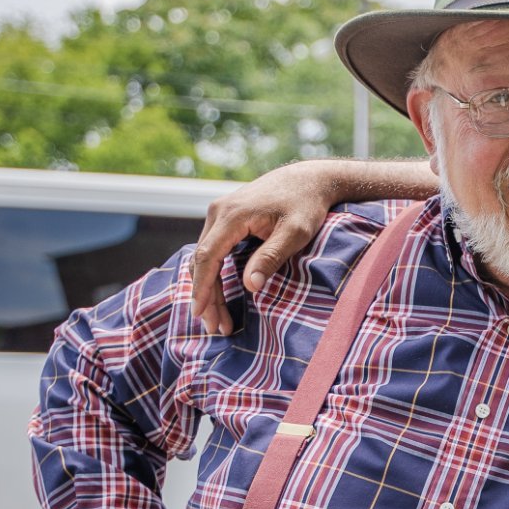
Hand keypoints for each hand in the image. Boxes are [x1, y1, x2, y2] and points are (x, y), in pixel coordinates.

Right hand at [188, 162, 376, 334]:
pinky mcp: (226, 219)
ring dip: (209, 288)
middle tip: (215, 328)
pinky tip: (220, 296)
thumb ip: (272, 256)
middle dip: (206, 296)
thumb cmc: (305, 205)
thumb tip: (250, 285)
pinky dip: (214, 274)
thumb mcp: (296, 233)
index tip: (200, 313)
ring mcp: (220, 214)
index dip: (202, 288)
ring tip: (218, 320)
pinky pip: (213, 250)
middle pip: (202, 260)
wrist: (308, 179)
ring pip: (205, 257)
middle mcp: (219, 212)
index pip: (208, 257)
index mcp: (232, 215)